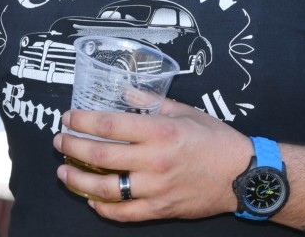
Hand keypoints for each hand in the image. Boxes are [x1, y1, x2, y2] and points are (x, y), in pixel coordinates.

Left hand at [56, 101, 249, 222]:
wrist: (245, 175)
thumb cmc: (215, 140)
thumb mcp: (185, 111)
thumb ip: (151, 101)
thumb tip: (125, 91)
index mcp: (158, 132)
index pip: (108, 126)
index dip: (82, 121)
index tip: (68, 118)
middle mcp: (154, 160)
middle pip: (100, 156)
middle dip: (72, 148)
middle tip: (59, 142)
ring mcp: (156, 188)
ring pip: (107, 188)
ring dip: (79, 181)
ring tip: (64, 172)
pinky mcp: (161, 208)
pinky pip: (125, 213)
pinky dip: (104, 208)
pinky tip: (92, 200)